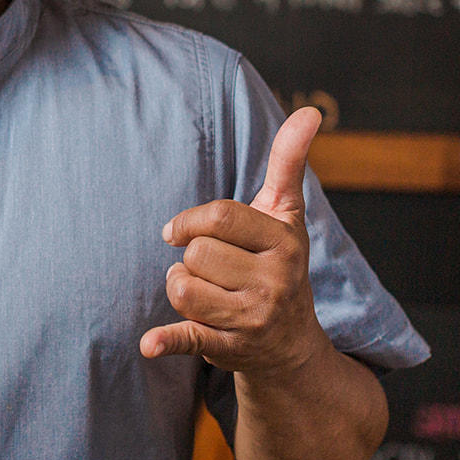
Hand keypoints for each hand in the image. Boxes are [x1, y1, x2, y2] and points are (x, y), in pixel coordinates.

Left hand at [139, 107, 330, 375]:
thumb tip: (310, 111)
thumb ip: (289, 161)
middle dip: (191, 258)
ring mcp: (252, 318)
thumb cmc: (278, 263)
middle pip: (196, 255)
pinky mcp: (228, 348)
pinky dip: (166, 342)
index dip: (189, 222)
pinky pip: (188, 339)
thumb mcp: (285, 214)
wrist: (291, 344)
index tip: (179, 231)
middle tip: (212, 270)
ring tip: (202, 292)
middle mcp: (275, 282)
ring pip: (183, 288)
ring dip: (180, 287)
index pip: (219, 218)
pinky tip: (149, 344)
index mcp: (284, 243)